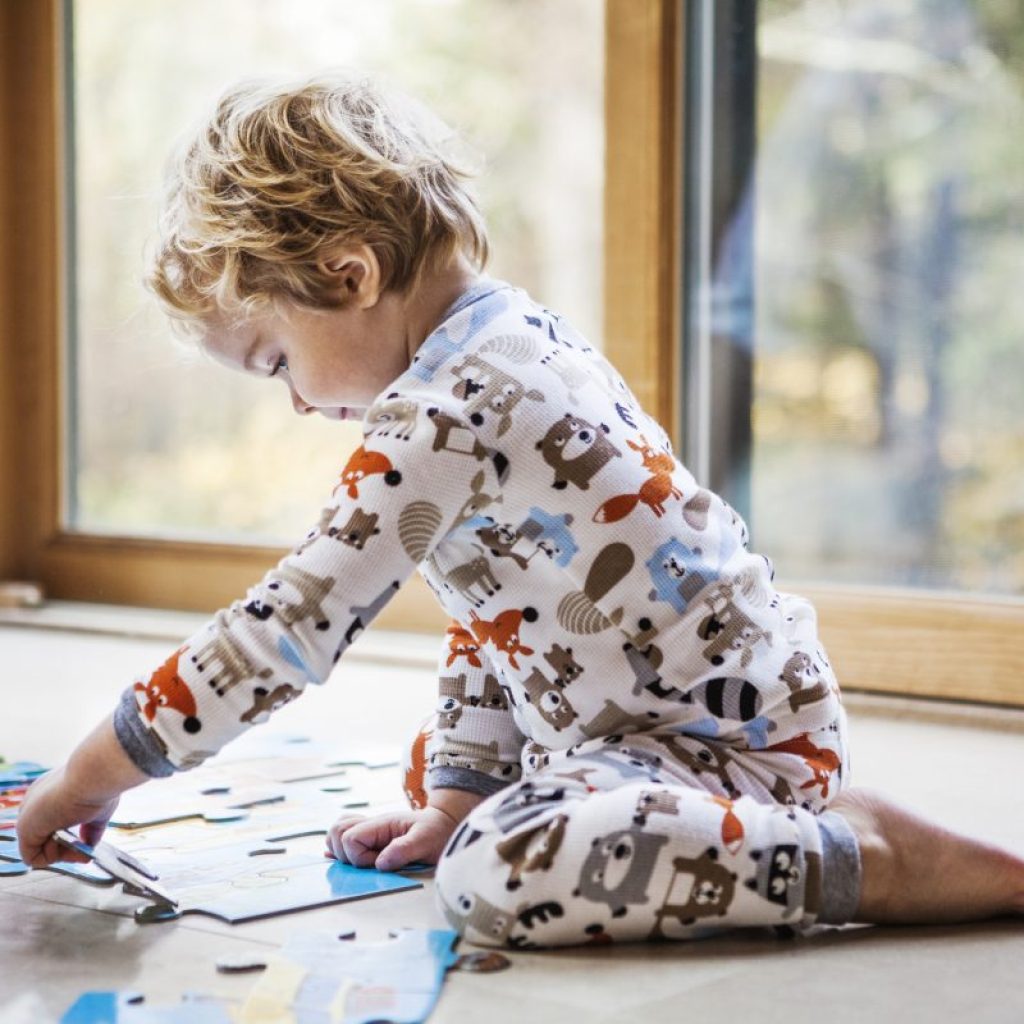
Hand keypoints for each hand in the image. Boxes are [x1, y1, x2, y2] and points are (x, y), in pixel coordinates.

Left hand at [16, 712, 148, 867]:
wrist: (94, 775)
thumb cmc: (100, 786)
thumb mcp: (98, 811)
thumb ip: (90, 828)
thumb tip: (90, 844)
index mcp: (52, 793)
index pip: (54, 823)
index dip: (71, 837)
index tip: (88, 843)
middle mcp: (37, 802)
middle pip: (45, 837)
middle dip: (66, 849)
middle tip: (84, 853)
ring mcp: (29, 814)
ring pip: (39, 848)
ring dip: (61, 854)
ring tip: (80, 849)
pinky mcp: (25, 827)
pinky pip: (32, 856)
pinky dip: (52, 858)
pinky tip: (69, 845)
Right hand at [325, 806, 460, 871]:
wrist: (445, 825)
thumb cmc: (437, 832)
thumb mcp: (426, 840)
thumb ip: (404, 849)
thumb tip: (380, 863)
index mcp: (381, 824)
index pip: (350, 837)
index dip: (358, 856)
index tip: (378, 863)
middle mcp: (371, 826)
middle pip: (336, 832)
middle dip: (344, 853)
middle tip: (368, 863)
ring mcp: (370, 832)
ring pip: (336, 833)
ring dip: (340, 850)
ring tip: (359, 862)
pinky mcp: (371, 840)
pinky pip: (345, 837)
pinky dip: (340, 849)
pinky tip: (339, 859)